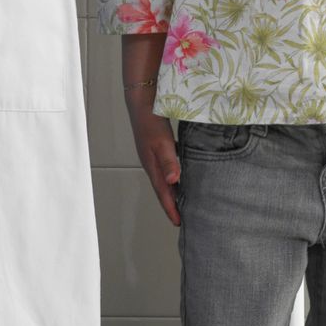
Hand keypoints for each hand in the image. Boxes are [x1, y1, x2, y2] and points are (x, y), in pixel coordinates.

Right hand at [129, 98, 181, 226]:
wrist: (142, 103)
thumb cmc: (151, 121)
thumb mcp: (162, 142)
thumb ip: (168, 162)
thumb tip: (173, 182)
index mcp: (152, 166)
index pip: (163, 193)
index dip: (171, 209)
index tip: (179, 223)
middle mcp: (152, 164)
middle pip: (163, 189)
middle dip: (171, 204)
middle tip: (182, 218)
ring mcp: (153, 156)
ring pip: (166, 179)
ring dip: (174, 191)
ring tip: (183, 201)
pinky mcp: (158, 148)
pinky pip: (168, 167)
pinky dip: (175, 175)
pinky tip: (183, 174)